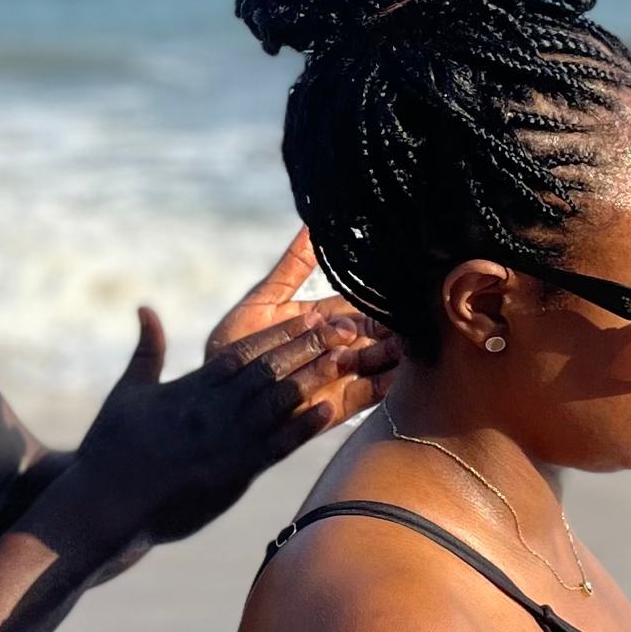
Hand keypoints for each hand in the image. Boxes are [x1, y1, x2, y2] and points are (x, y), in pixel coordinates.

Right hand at [62, 298, 380, 553]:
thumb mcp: (129, 391)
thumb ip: (147, 350)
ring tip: (348, 359)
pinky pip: (276, 446)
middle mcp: (213, 409)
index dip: (280, 333)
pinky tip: (329, 410)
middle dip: (308, 347)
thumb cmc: (110, 449)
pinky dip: (303, 428)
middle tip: (344, 328)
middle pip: (270, 369)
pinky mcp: (232, 473)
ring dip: (314, 378)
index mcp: (192, 387)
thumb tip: (145, 308)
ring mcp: (225, 440)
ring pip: (279, 401)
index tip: (309, 317)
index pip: (244, 351)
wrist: (104, 502)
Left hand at [204, 229, 397, 435]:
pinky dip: (382, 387)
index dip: (378, 302)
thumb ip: (291, 269)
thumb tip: (310, 226)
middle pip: (371, 337)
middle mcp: (333, 349)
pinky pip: (364, 396)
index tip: (401, 291)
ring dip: (391, 356)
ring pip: (373, 364)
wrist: (218, 392)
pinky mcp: (334, 405)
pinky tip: (397, 377)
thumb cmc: (236, 344)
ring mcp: (336, 377)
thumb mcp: (263, 301)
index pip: (357, 309)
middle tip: (412, 319)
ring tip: (407, 346)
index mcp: (320, 322)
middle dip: (392, 329)